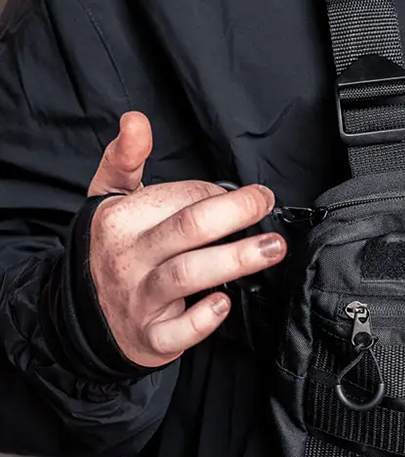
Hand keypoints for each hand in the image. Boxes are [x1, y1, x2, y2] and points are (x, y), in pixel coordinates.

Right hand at [87, 111, 286, 367]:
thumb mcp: (106, 200)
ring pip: (187, 274)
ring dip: (236, 259)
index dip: (220, 194)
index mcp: (120, 219)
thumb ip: (124, 159)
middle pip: (188, 228)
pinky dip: (202, 319)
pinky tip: (224, 303)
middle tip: (268, 204)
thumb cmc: (110, 251)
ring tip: (272, 248)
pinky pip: (177, 331)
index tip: (249, 195)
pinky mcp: (150, 337)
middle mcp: (128, 256)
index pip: (180, 197)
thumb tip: (135, 119)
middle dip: (236, 212)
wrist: (81, 320)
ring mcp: (139, 298)